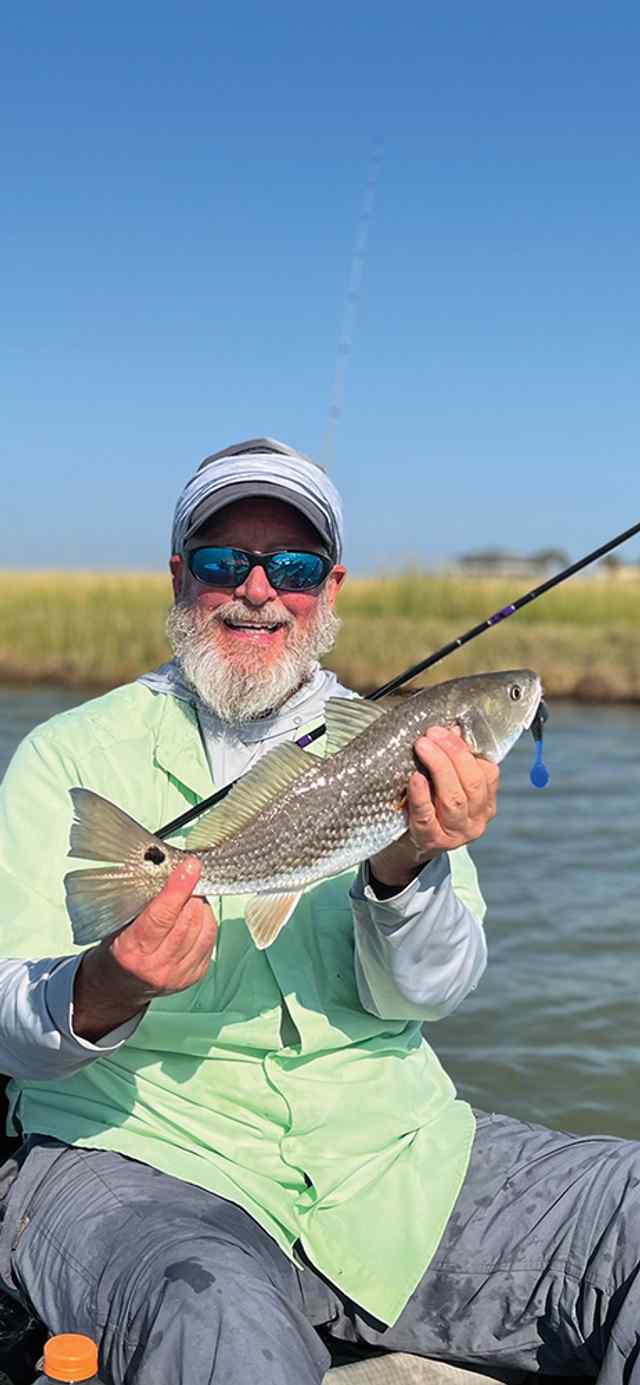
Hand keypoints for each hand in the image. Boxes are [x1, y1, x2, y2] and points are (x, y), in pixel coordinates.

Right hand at [73, 859, 216, 1041]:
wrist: (119, 987)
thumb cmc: (118, 950)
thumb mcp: (118, 924)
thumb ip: (142, 903)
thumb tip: (169, 873)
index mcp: (131, 950)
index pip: (161, 916)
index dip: (178, 889)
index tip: (190, 867)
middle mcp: (156, 966)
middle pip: (187, 921)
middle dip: (192, 894)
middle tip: (188, 880)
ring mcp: (177, 975)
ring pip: (204, 930)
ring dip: (202, 908)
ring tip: (191, 898)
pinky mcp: (192, 977)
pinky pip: (210, 942)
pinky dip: (206, 924)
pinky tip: (195, 918)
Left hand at [368, 725, 499, 893]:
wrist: (408, 848)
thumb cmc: (429, 809)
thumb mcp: (446, 786)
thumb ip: (453, 763)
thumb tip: (452, 729)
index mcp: (485, 803)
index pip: (487, 773)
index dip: (466, 749)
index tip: (446, 730)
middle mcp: (476, 820)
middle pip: (472, 783)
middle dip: (453, 753)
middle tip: (432, 735)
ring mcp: (456, 834)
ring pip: (454, 799)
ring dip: (439, 767)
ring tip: (423, 747)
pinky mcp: (432, 842)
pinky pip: (427, 817)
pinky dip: (421, 796)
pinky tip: (415, 778)